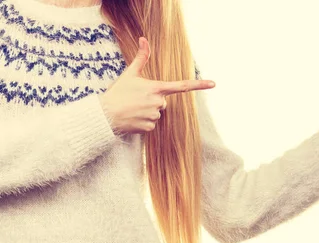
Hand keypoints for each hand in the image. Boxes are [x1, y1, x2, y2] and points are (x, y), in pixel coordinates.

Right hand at [99, 37, 215, 135]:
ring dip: (147, 112)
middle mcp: (158, 102)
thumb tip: (144, 39)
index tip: (213, 84)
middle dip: (153, 101)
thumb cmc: (118, 93)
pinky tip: (133, 119)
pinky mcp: (149, 128)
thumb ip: (141, 57)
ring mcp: (154, 116)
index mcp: (156, 88)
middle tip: (136, 99)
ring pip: (157, 113)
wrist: (105, 114)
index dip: (199, 84)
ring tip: (133, 109)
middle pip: (163, 102)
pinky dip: (143, 122)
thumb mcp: (129, 73)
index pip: (181, 86)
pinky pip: (151, 125)